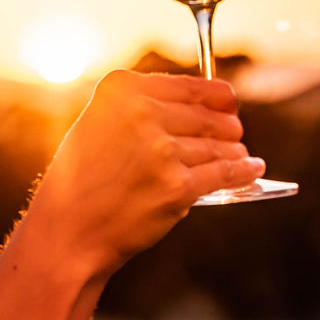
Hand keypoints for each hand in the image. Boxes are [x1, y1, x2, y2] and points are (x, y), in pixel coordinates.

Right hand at [26, 70, 264, 279]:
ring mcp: (161, 150)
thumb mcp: (99, 126)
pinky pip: (224, 173)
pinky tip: (252, 168)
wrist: (67, 233)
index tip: (228, 98)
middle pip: (206, 115)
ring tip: (240, 152)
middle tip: (234, 129)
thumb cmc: (82, 182)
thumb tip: (197, 107)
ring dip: (233, 150)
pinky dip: (243, 171)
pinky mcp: (176, 186)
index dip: (215, 93)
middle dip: (225, 124)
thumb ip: (140, 110)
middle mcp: (141, 113)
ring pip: (216, 146)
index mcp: (120, 89)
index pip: (187, 86)